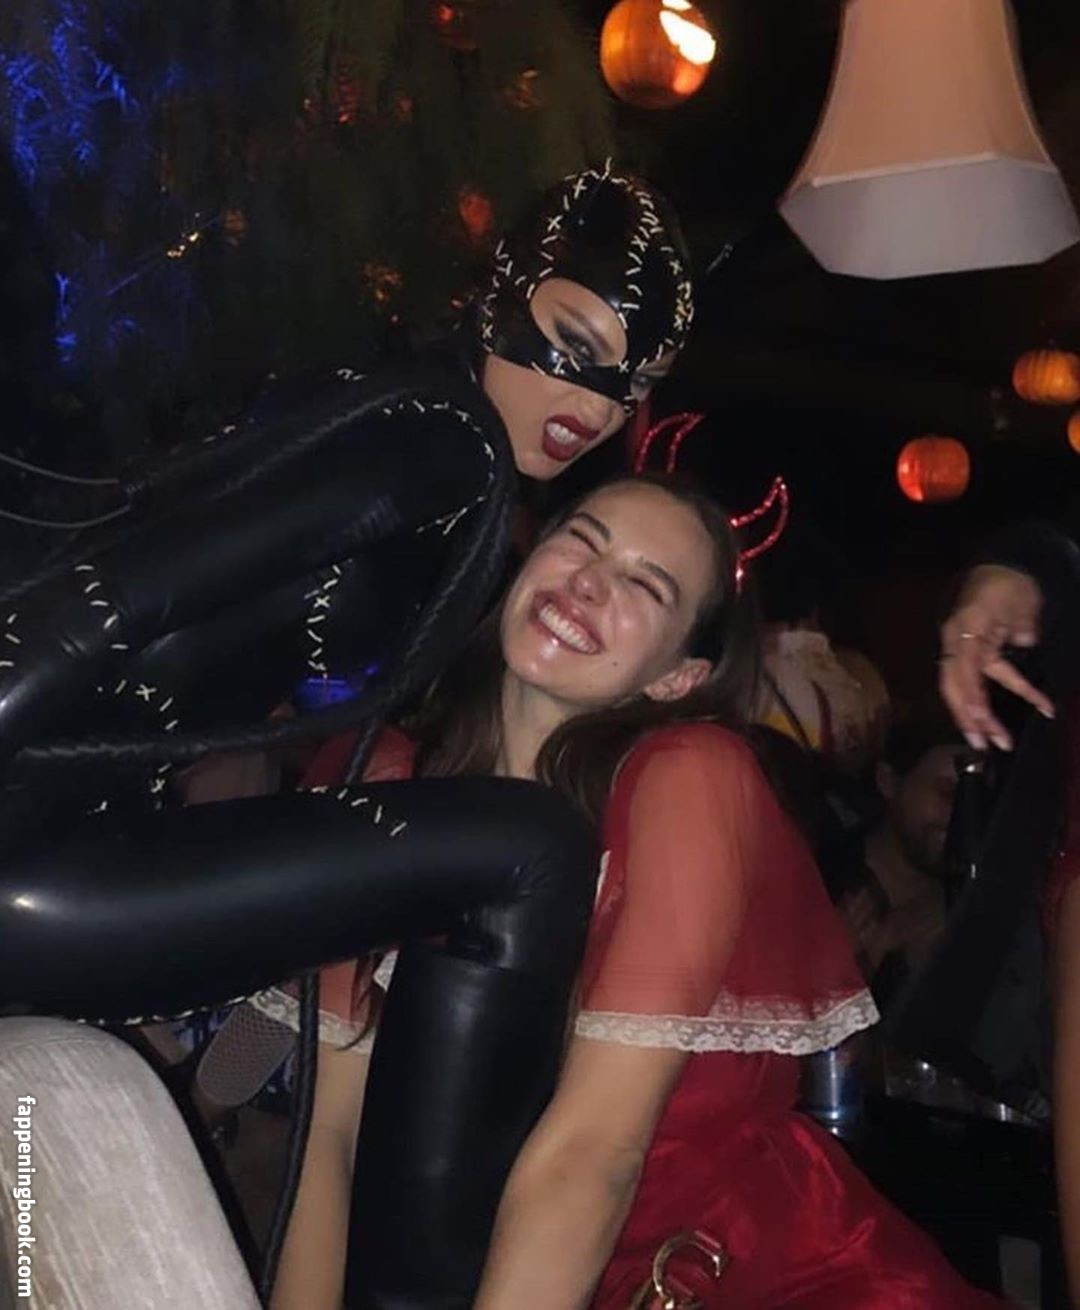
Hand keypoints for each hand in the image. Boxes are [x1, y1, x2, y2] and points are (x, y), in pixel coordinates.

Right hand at [939, 565, 1053, 750]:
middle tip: (982, 744)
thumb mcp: (1018, 595)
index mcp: (964, 628)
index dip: (969, 693)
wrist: (1004, 567)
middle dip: (967, 715)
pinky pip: (995, 679)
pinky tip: (1043, 706)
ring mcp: (969, 650)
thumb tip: (1024, 639)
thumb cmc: (1007, 582)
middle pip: (956, 685)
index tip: (979, 717)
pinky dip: (1019, 692)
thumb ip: (1020, 618)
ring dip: (980, 716)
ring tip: (995, 742)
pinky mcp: (984, 655)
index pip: (962, 666)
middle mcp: (959, 643)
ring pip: (968, 688)